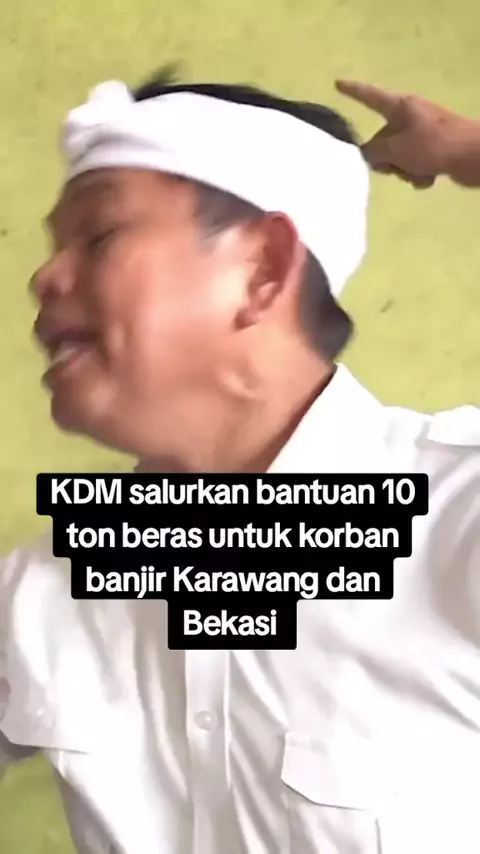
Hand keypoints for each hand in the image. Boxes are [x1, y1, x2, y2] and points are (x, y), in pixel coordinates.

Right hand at [335, 80, 475, 188]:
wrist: (472, 155)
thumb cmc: (432, 145)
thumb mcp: (395, 149)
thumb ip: (374, 153)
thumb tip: (367, 156)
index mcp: (400, 107)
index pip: (369, 96)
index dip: (352, 91)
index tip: (337, 83)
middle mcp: (410, 116)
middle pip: (382, 138)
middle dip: (385, 158)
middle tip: (393, 167)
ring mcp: (423, 133)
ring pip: (398, 155)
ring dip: (403, 170)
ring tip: (417, 173)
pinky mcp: (435, 149)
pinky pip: (414, 164)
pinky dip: (418, 173)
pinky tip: (428, 178)